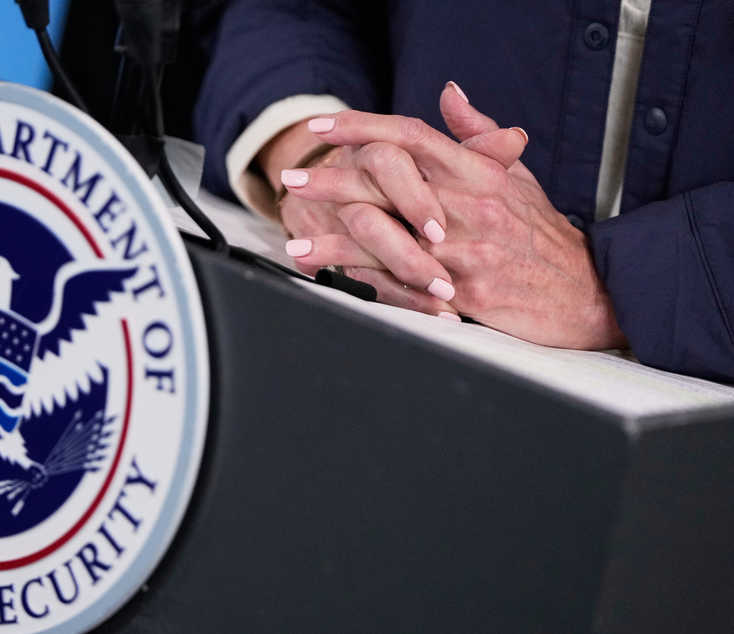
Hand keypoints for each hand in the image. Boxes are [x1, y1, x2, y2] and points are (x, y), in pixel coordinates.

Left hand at [283, 84, 626, 348]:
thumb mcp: (518, 176)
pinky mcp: (463, 293)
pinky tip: (334, 276)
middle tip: (294, 177)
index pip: (414, 137)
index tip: (325, 128)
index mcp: (480, 173)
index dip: (365, 128)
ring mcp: (465, 251)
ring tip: (297, 237)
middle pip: (391, 182)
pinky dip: (365, 278)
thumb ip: (478, 135)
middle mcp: (469, 207)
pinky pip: (403, 282)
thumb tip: (449, 95)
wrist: (585, 292)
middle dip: (335, 178)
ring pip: (388, 235)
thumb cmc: (544, 235)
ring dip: (336, 237)